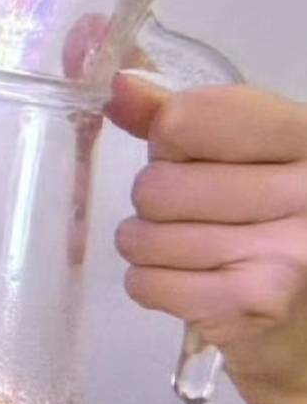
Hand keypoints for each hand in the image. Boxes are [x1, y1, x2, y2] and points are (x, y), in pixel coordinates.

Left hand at [105, 74, 306, 398]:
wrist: (305, 320)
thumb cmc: (266, 223)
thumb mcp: (242, 154)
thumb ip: (179, 114)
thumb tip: (116, 83)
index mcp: (306, 136)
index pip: (188, 119)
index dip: (166, 140)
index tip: (190, 156)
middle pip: (155, 185)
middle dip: (155, 204)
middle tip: (195, 216)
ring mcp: (284, 251)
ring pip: (142, 237)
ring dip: (149, 247)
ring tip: (193, 253)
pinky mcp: (252, 305)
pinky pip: (145, 282)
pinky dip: (152, 285)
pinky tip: (192, 284)